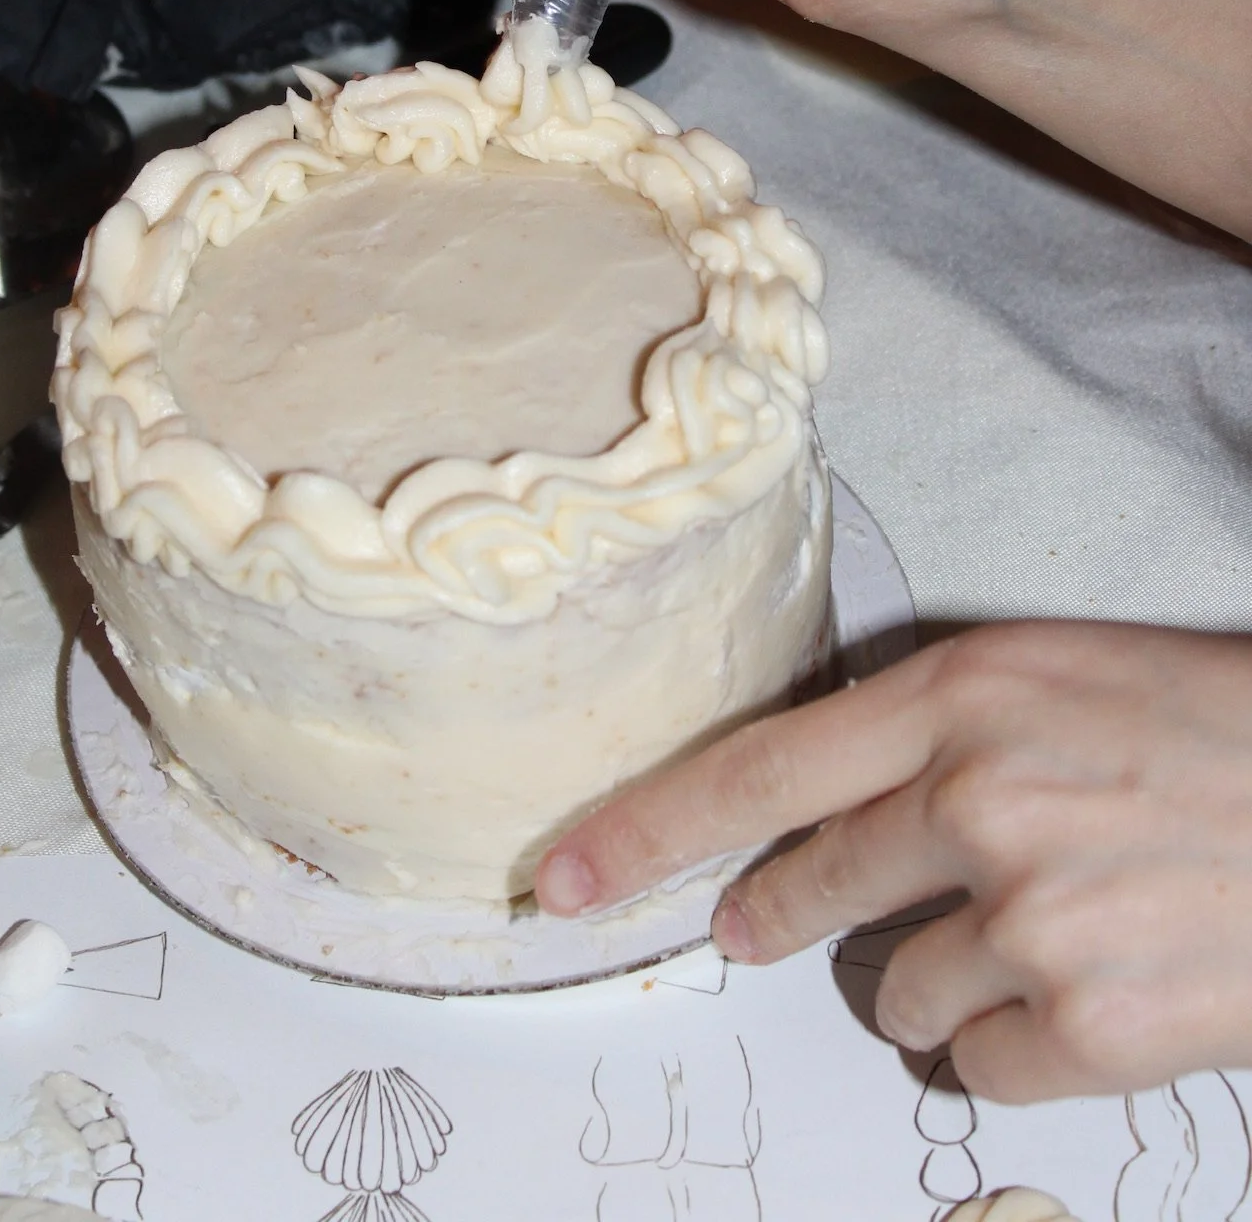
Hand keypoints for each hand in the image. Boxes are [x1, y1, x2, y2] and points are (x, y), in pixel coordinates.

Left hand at [536, 623, 1251, 1101]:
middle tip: (750, 930)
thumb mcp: (1057, 680)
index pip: (755, 767)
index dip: (640, 829)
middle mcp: (977, 799)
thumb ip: (936, 727)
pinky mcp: (1091, 1022)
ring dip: (933, 982)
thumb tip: (833, 797)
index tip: (557, 873)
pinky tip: (1078, 995)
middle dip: (767, 920)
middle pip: (806, 886)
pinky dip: (1009, 1045)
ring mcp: (1031, 916)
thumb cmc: (1212, 728)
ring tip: (1030, 934)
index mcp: (961, 696)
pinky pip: (979, 1062)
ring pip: (895, 990)